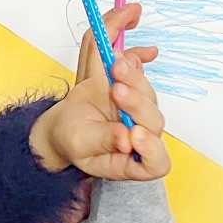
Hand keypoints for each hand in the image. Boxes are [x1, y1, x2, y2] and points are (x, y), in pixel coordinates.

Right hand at [30, 3, 170, 180]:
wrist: (65, 120)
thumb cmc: (72, 139)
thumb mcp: (81, 144)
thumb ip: (104, 141)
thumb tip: (126, 139)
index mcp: (129, 161)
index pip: (156, 163)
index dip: (152, 150)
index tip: (135, 133)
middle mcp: (141, 138)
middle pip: (153, 122)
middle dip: (136, 104)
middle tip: (116, 89)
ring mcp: (140, 113)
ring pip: (148, 95)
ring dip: (133, 79)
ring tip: (115, 67)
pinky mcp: (134, 91)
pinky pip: (140, 77)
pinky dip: (131, 66)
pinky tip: (119, 58)